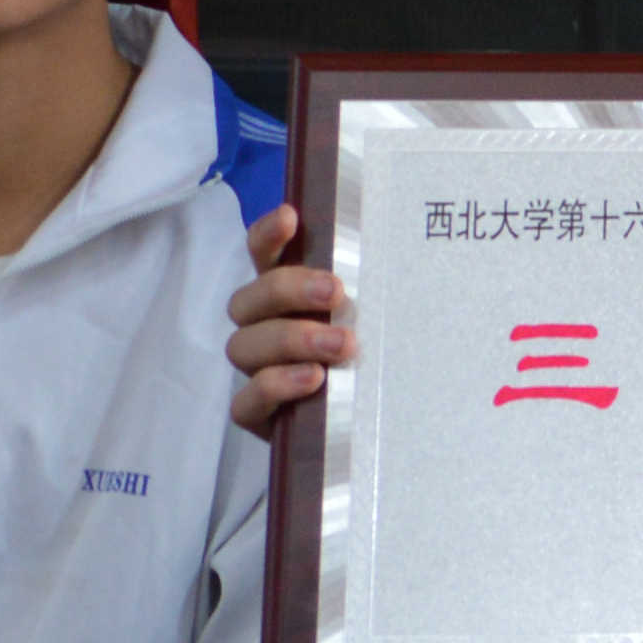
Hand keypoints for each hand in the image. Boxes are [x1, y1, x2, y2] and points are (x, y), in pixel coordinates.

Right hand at [226, 205, 358, 438]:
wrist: (367, 425)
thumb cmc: (369, 359)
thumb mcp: (372, 318)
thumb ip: (367, 290)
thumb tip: (399, 248)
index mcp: (284, 297)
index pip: (261, 255)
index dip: (268, 235)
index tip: (291, 217)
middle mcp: (261, 328)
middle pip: (247, 300)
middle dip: (288, 291)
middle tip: (336, 294)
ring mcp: (254, 371)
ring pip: (243, 346)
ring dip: (292, 339)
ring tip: (342, 345)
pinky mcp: (255, 414)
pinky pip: (244, 401)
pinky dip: (276, 385)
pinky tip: (313, 380)